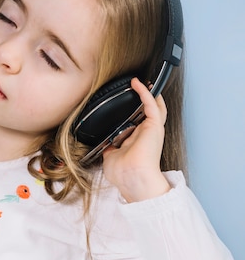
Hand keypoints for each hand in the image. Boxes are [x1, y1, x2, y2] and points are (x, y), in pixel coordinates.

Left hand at [101, 77, 170, 202]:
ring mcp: (151, 130)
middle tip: (137, 86)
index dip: (133, 111)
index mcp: (137, 141)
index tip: (125, 101)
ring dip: (148, 93)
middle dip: (144, 98)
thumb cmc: (123, 173)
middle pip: (149, 112)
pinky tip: (138, 83)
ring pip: (154, 106)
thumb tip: (105, 144)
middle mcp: (146, 134)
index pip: (137, 122)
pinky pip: (151, 104)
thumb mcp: (111, 157)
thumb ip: (110, 148)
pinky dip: (145, 93)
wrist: (132, 178)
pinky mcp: (154, 126)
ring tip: (141, 81)